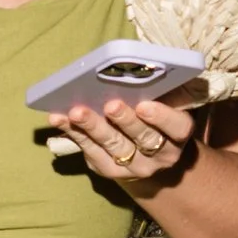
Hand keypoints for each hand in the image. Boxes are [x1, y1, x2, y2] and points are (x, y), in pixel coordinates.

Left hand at [47, 90, 204, 190]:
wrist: (152, 156)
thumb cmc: (158, 119)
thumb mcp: (170, 105)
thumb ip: (164, 91)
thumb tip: (147, 67)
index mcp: (178, 136)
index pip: (177, 128)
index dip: (162, 117)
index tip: (144, 105)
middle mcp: (160, 156)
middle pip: (142, 138)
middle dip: (124, 121)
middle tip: (110, 104)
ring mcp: (134, 167)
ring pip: (114, 147)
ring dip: (93, 127)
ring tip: (76, 111)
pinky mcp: (109, 170)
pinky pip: (90, 151)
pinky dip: (73, 133)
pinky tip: (59, 118)